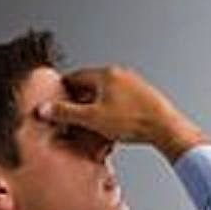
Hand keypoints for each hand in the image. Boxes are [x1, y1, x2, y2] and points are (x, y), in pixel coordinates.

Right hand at [39, 65, 207, 161]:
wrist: (167, 129)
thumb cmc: (134, 121)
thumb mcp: (93, 119)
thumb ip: (66, 113)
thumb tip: (44, 109)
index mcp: (106, 74)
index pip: (75, 78)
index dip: (63, 93)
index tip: (56, 104)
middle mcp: (120, 76)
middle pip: (91, 89)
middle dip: (81, 108)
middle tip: (73, 123)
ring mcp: (133, 87)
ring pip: (106, 100)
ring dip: (97, 117)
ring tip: (94, 134)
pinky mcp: (143, 100)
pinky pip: (120, 107)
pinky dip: (112, 119)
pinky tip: (112, 135)